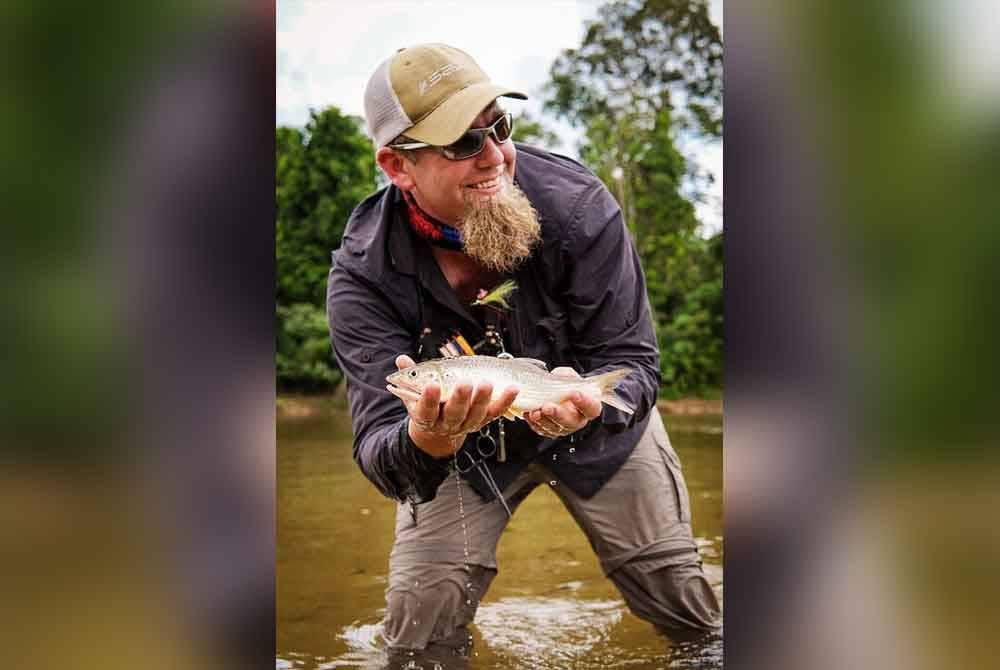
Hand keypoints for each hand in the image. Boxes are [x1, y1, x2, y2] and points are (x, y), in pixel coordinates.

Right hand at [393, 355, 519, 457]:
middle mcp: (446, 423)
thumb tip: (401, 360)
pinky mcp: (482, 421)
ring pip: (476, 414)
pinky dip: (505, 401)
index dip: (429, 399)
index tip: (432, 385)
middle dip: (460, 398)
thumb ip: (409, 375)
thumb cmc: (427, 405)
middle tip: (465, 383)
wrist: (438, 430)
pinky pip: (495, 413)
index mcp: (426, 417)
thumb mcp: (413, 392)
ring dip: (483, 399)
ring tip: (487, 383)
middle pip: (454, 413)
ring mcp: (466, 424)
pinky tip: (512, 389)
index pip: (426, 410)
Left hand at [524, 367, 602, 438]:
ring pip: (555, 428)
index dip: (584, 402)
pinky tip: (528, 414)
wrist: (557, 393)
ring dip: (543, 420)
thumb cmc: (567, 385)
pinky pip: (542, 429)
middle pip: (571, 421)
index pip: (591, 407)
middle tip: (547, 407)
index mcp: (589, 407)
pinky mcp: (550, 431)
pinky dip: (534, 423)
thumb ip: (567, 376)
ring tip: (535, 412)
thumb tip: (560, 375)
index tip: (574, 393)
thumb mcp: (569, 376)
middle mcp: (578, 420)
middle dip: (557, 414)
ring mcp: (564, 428)